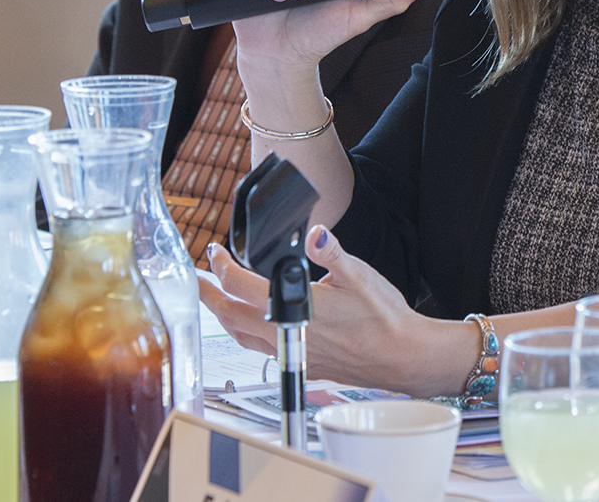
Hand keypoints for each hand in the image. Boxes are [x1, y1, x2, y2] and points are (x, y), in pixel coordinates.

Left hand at [199, 224, 477, 397]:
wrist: (401, 356)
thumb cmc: (384, 319)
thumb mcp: (359, 275)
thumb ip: (332, 252)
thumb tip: (316, 234)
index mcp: (295, 307)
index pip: (241, 285)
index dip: (222, 266)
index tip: (217, 252)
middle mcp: (285, 333)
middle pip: (228, 315)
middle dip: (207, 295)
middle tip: (196, 281)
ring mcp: (291, 352)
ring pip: (239, 336)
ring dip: (222, 318)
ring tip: (215, 303)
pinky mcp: (301, 364)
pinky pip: (258, 350)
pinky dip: (244, 336)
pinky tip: (252, 329)